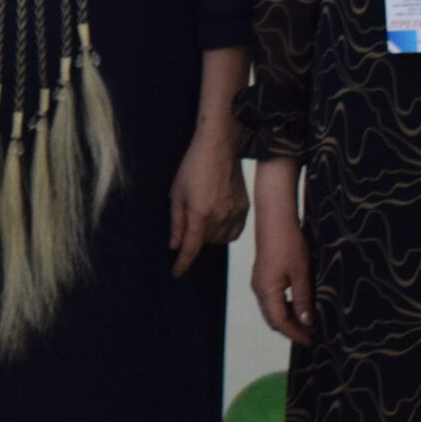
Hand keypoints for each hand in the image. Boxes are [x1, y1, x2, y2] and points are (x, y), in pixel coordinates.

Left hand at [168, 130, 248, 277]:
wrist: (219, 147)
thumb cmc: (193, 166)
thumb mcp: (177, 193)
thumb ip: (176, 223)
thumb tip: (175, 246)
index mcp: (200, 213)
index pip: (191, 248)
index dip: (183, 263)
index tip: (177, 273)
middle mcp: (220, 216)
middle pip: (206, 243)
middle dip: (196, 238)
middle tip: (191, 218)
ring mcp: (235, 213)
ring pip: (221, 239)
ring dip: (211, 235)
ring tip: (205, 214)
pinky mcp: (245, 208)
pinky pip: (235, 231)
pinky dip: (225, 231)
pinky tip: (218, 217)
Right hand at [249, 159, 312, 345]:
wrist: (275, 217)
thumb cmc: (288, 243)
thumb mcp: (301, 273)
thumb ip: (303, 300)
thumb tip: (307, 323)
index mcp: (266, 291)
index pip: (279, 322)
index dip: (296, 334)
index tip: (312, 342)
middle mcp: (259, 289)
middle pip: (274, 319)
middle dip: (292, 330)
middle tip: (313, 337)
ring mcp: (259, 282)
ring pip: (273, 309)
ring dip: (290, 319)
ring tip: (309, 324)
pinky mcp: (263, 275)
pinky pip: (273, 299)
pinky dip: (286, 307)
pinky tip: (300, 306)